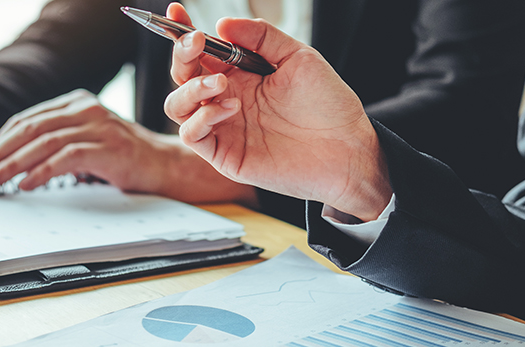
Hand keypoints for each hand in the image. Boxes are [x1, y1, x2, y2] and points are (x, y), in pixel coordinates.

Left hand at [0, 89, 258, 204]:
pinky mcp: (107, 146)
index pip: (27, 119)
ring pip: (42, 142)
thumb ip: (57, 144)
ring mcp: (97, 125)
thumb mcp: (87, 144)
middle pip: (29, 128)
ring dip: (12, 165)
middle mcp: (85, 108)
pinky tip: (25, 185)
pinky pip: (64, 158)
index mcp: (76, 102)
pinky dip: (40, 172)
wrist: (167, 167)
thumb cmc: (126, 159)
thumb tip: (13, 163)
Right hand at [163, 3, 390, 220]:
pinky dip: (200, 118)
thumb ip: (262, 37)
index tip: (177, 12)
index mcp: (242, 74)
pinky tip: (228, 107)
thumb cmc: (328, 106)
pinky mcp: (225, 154)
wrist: (347, 148)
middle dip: (182, 56)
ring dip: (191, 88)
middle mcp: (228, 99)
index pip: (202, 52)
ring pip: (177, 105)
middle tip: (197, 43)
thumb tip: (223, 24)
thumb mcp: (299, 57)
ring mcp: (224, 127)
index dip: (184, 32)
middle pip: (183, 75)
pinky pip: (191, 135)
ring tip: (221, 82)